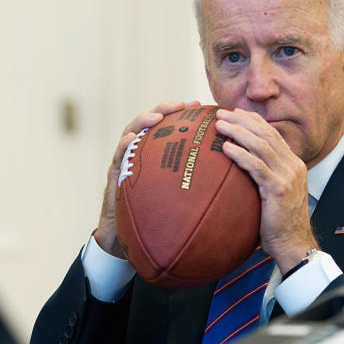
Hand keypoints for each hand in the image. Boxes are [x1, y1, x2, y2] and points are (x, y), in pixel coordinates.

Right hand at [93, 100, 201, 257]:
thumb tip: (230, 182)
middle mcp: (139, 154)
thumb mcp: (179, 199)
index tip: (198, 105)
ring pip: (129, 134)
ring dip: (142, 121)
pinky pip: (117, 158)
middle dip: (163, 109)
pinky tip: (130, 140)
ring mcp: (125, 163)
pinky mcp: (114, 176)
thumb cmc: (156, 219)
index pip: (168, 128)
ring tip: (155, 117)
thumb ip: (196, 185)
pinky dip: (122, 147)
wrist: (128, 239)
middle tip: (179, 104)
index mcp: (155, 155)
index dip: (181, 113)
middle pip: (148, 124)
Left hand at [213, 108, 317, 272]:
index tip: (233, 113)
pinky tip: (226, 148)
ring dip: (238, 132)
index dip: (252, 120)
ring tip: (219, 125)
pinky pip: (257, 166)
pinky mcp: (278, 189)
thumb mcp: (273, 193)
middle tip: (221, 113)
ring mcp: (288, 176)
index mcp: (292, 164)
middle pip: (266, 133)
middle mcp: (293, 165)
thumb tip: (238, 167)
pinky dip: (240, 154)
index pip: (272, 134)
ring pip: (261, 145)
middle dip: (242, 120)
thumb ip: (262, 177)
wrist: (293, 244)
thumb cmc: (278, 223)